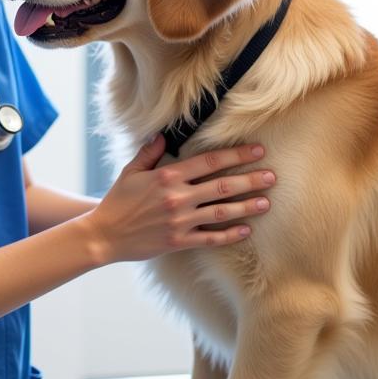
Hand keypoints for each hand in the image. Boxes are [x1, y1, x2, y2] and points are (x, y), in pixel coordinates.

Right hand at [82, 133, 273, 263]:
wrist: (104, 235)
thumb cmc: (118, 201)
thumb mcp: (131, 171)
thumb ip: (150, 153)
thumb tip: (164, 136)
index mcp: (168, 176)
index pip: (209, 162)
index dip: (236, 154)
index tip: (257, 150)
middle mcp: (178, 197)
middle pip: (223, 186)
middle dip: (251, 179)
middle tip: (273, 176)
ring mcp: (180, 221)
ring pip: (222, 212)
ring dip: (247, 207)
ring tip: (267, 202)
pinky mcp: (179, 241)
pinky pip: (211, 239)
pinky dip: (230, 235)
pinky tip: (247, 230)